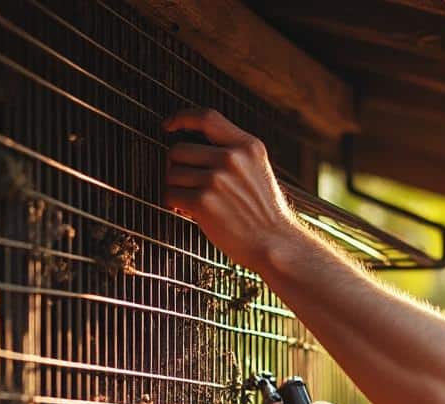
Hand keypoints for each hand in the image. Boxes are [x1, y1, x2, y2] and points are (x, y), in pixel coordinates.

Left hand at [162, 109, 302, 269]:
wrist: (276, 244)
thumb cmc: (265, 213)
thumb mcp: (258, 170)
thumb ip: (233, 153)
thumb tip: (190, 148)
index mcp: (248, 146)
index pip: (207, 118)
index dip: (182, 118)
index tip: (168, 126)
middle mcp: (232, 158)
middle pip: (179, 150)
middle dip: (177, 168)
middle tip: (188, 184)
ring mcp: (216, 179)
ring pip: (171, 174)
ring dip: (176, 189)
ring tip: (194, 202)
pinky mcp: (203, 201)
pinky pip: (170, 195)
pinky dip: (174, 205)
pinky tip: (189, 213)